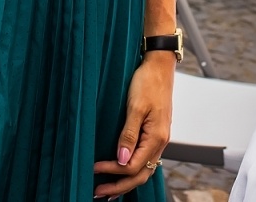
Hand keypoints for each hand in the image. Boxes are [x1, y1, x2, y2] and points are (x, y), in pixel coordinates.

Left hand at [92, 53, 173, 197]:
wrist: (160, 66)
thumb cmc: (147, 82)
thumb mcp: (135, 107)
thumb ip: (128, 135)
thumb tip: (122, 160)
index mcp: (156, 137)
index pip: (133, 166)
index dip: (113, 171)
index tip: (94, 169)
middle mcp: (161, 142)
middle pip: (140, 174)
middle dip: (119, 186)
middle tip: (98, 192)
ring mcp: (159, 139)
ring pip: (144, 169)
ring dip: (126, 181)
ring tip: (109, 190)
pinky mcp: (156, 133)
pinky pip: (146, 159)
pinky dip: (134, 170)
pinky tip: (124, 171)